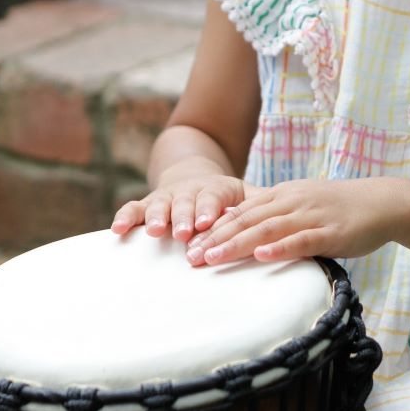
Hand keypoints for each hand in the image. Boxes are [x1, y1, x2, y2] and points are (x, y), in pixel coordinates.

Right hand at [110, 157, 257, 242]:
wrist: (195, 178)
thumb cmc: (226, 198)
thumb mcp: (245, 197)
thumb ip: (261, 206)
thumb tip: (291, 219)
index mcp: (216, 190)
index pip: (213, 198)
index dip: (209, 210)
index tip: (208, 222)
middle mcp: (190, 192)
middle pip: (186, 202)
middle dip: (184, 217)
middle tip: (182, 232)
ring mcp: (167, 198)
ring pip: (160, 205)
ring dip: (156, 217)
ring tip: (153, 231)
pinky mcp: (147, 205)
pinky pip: (133, 208)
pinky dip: (125, 217)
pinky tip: (117, 230)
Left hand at [185, 177, 401, 265]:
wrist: (382, 202)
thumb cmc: (339, 208)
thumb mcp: (302, 204)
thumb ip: (273, 214)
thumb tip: (238, 225)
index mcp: (283, 195)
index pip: (241, 211)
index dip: (214, 228)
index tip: (189, 244)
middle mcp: (292, 201)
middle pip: (247, 219)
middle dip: (216, 238)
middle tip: (189, 257)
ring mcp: (311, 215)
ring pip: (268, 229)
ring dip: (237, 243)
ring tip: (213, 258)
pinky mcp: (331, 232)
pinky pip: (302, 240)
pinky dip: (280, 247)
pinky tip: (263, 255)